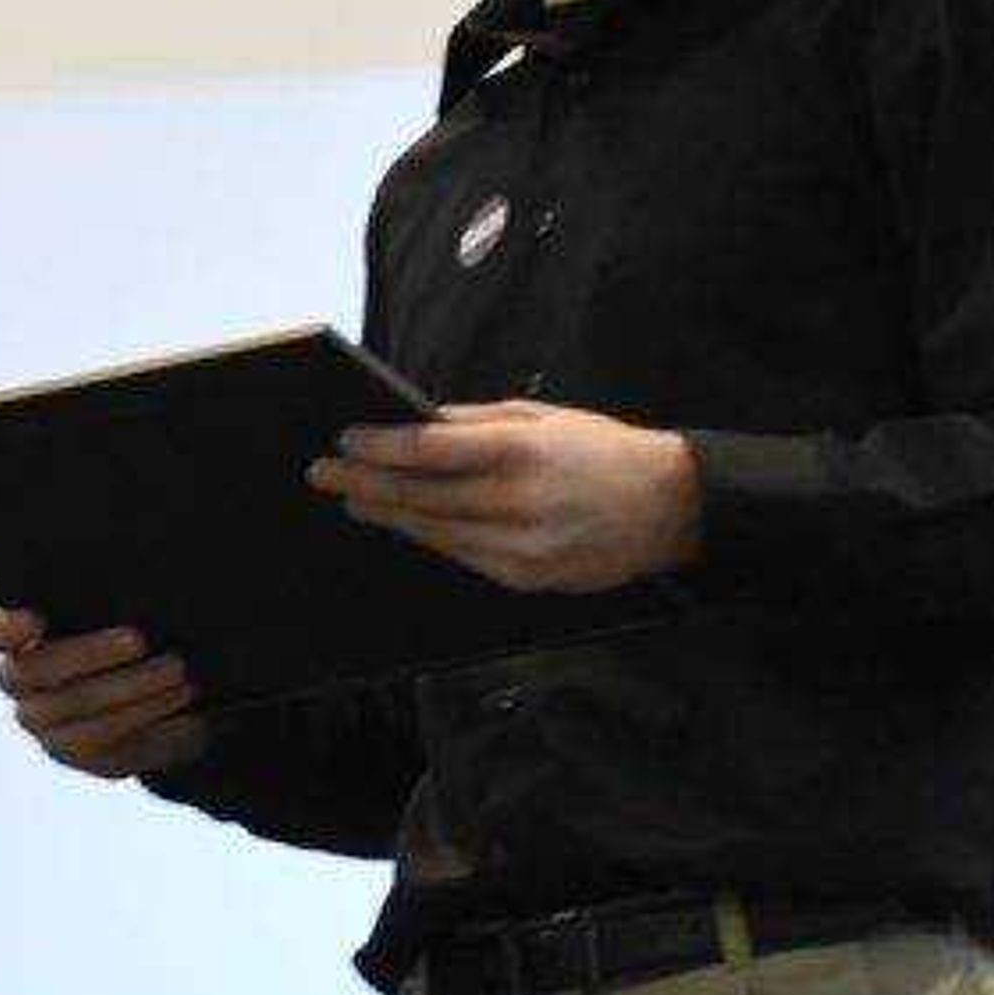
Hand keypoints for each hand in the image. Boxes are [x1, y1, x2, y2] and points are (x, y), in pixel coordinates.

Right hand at [0, 607, 204, 777]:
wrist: (153, 701)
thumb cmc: (128, 645)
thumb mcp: (112, 621)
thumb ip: (102, 607)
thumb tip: (132, 592)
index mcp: (21, 647)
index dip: (9, 629)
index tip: (37, 618)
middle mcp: (26, 693)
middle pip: (42, 673)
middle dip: (94, 654)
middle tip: (141, 640)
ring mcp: (51, 732)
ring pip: (84, 715)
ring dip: (138, 694)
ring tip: (182, 677)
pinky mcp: (88, 760)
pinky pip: (118, 749)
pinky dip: (158, 728)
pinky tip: (190, 713)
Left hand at [309, 401, 701, 592]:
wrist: (670, 508)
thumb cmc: (604, 452)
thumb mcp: (544, 418)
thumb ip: (477, 423)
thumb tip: (418, 423)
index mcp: (522, 453)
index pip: (430, 451)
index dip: (380, 448)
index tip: (345, 440)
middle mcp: (517, 503)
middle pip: (420, 496)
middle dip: (365, 483)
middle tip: (323, 472)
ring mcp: (520, 546)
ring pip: (434, 531)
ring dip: (388, 514)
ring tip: (353, 497)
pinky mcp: (525, 577)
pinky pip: (461, 554)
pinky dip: (429, 537)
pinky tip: (403, 523)